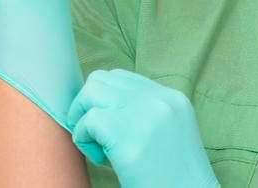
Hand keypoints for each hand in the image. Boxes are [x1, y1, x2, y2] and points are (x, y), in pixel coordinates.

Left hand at [68, 69, 221, 187]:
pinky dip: (83, 139)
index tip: (108, 128)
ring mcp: (144, 114)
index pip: (122, 79)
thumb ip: (145, 115)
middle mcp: (159, 99)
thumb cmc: (175, 178)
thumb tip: (101, 107)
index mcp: (173, 99)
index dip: (105, 101)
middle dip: (88, 105)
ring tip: (98, 147)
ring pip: (91, 92)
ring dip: (83, 119)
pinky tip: (100, 159)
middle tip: (96, 136)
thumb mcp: (170, 135)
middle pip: (101, 80)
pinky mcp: (127, 135)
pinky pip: (88, 121)